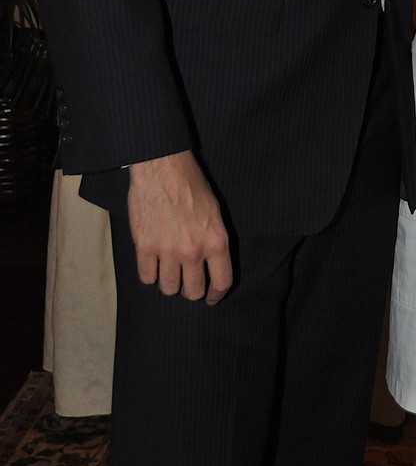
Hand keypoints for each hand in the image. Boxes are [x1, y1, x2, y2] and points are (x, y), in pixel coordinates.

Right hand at [128, 151, 232, 303]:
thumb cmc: (191, 185)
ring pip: (168, 288)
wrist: (162, 168)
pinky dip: (150, 273)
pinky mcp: (144, 246)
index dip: (217, 295)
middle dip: (191, 289)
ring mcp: (167, 250)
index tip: (212, 298)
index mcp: (215, 241)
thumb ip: (214, 241)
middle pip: (193, 291)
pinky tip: (153, 262)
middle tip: (187, 281)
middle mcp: (193, 250)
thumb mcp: (215, 212)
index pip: (222, 282)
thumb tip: (212, 266)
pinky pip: (147, 277)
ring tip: (169, 269)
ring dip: (169, 282)